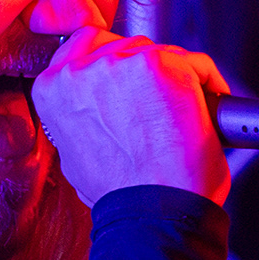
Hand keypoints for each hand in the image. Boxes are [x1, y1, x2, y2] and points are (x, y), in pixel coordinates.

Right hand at [30, 26, 231, 207]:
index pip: (83, 46)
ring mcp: (119, 64)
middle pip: (124, 46)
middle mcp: (79, 71)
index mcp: (52, 89)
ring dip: (175, 76)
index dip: (113, 63)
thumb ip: (79, 120)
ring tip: (183, 111)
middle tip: (161, 104)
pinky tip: (207, 106)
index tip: (130, 79)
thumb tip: (96, 111)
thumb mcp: (74, 156)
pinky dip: (206, 81)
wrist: (153, 213)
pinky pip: (194, 62)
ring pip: (159, 51)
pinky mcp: (159, 65)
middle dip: (145, 71)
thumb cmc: (121, 195)